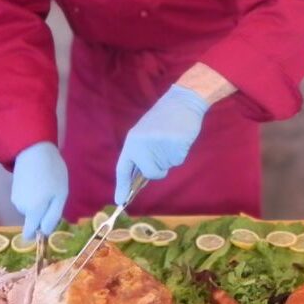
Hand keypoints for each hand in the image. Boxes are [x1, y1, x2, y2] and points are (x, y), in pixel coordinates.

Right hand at [11, 141, 68, 239]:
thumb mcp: (60, 196)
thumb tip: (45, 233)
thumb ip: (52, 217)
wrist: (33, 150)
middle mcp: (21, 208)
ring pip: (30, 209)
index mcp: (33, 211)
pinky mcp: (14, 190)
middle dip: (43, 212)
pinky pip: (26, 200)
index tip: (48, 224)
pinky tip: (38, 181)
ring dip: (38, 202)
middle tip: (53, 195)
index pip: (30, 233)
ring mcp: (15, 198)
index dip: (39, 233)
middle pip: (33, 219)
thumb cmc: (52, 173)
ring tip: (46, 184)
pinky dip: (32, 194)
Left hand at [115, 85, 208, 203]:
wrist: (183, 102)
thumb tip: (140, 176)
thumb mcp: (145, 134)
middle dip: (158, 169)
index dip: (122, 186)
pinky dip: (180, 153)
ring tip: (171, 139)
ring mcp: (159, 147)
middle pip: (150, 173)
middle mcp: (143, 146)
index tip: (120, 201)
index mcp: (132, 141)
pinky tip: (179, 138)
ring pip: (166, 167)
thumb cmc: (164, 118)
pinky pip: (178, 161)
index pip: (123, 168)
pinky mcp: (176, 148)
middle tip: (163, 152)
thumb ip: (141, 153)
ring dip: (170, 159)